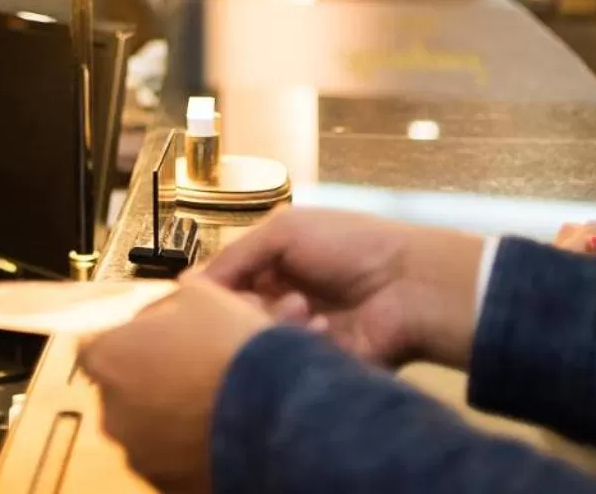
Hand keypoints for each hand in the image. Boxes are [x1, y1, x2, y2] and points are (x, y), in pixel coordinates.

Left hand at [81, 283, 273, 493]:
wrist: (278, 413)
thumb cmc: (231, 347)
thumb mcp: (201, 295)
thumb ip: (168, 300)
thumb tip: (166, 306)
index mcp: (107, 358)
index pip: (94, 345)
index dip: (127, 339)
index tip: (152, 337)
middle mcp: (111, 411)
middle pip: (121, 388)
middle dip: (149, 378)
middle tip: (190, 367)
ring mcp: (138, 453)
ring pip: (146, 426)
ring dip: (169, 414)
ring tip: (214, 400)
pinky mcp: (166, 485)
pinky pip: (170, 459)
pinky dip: (187, 447)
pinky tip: (221, 430)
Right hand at [200, 208, 484, 369]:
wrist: (410, 285)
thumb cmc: (349, 245)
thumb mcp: (284, 231)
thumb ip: (234, 256)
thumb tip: (186, 285)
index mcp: (271, 266)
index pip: (221, 285)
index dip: (209, 292)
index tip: (197, 299)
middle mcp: (278, 300)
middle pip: (232, 317)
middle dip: (242, 309)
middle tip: (259, 302)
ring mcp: (296, 335)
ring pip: (254, 342)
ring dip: (273, 323)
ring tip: (303, 309)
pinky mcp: (312, 365)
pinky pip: (284, 364)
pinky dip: (298, 343)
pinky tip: (323, 329)